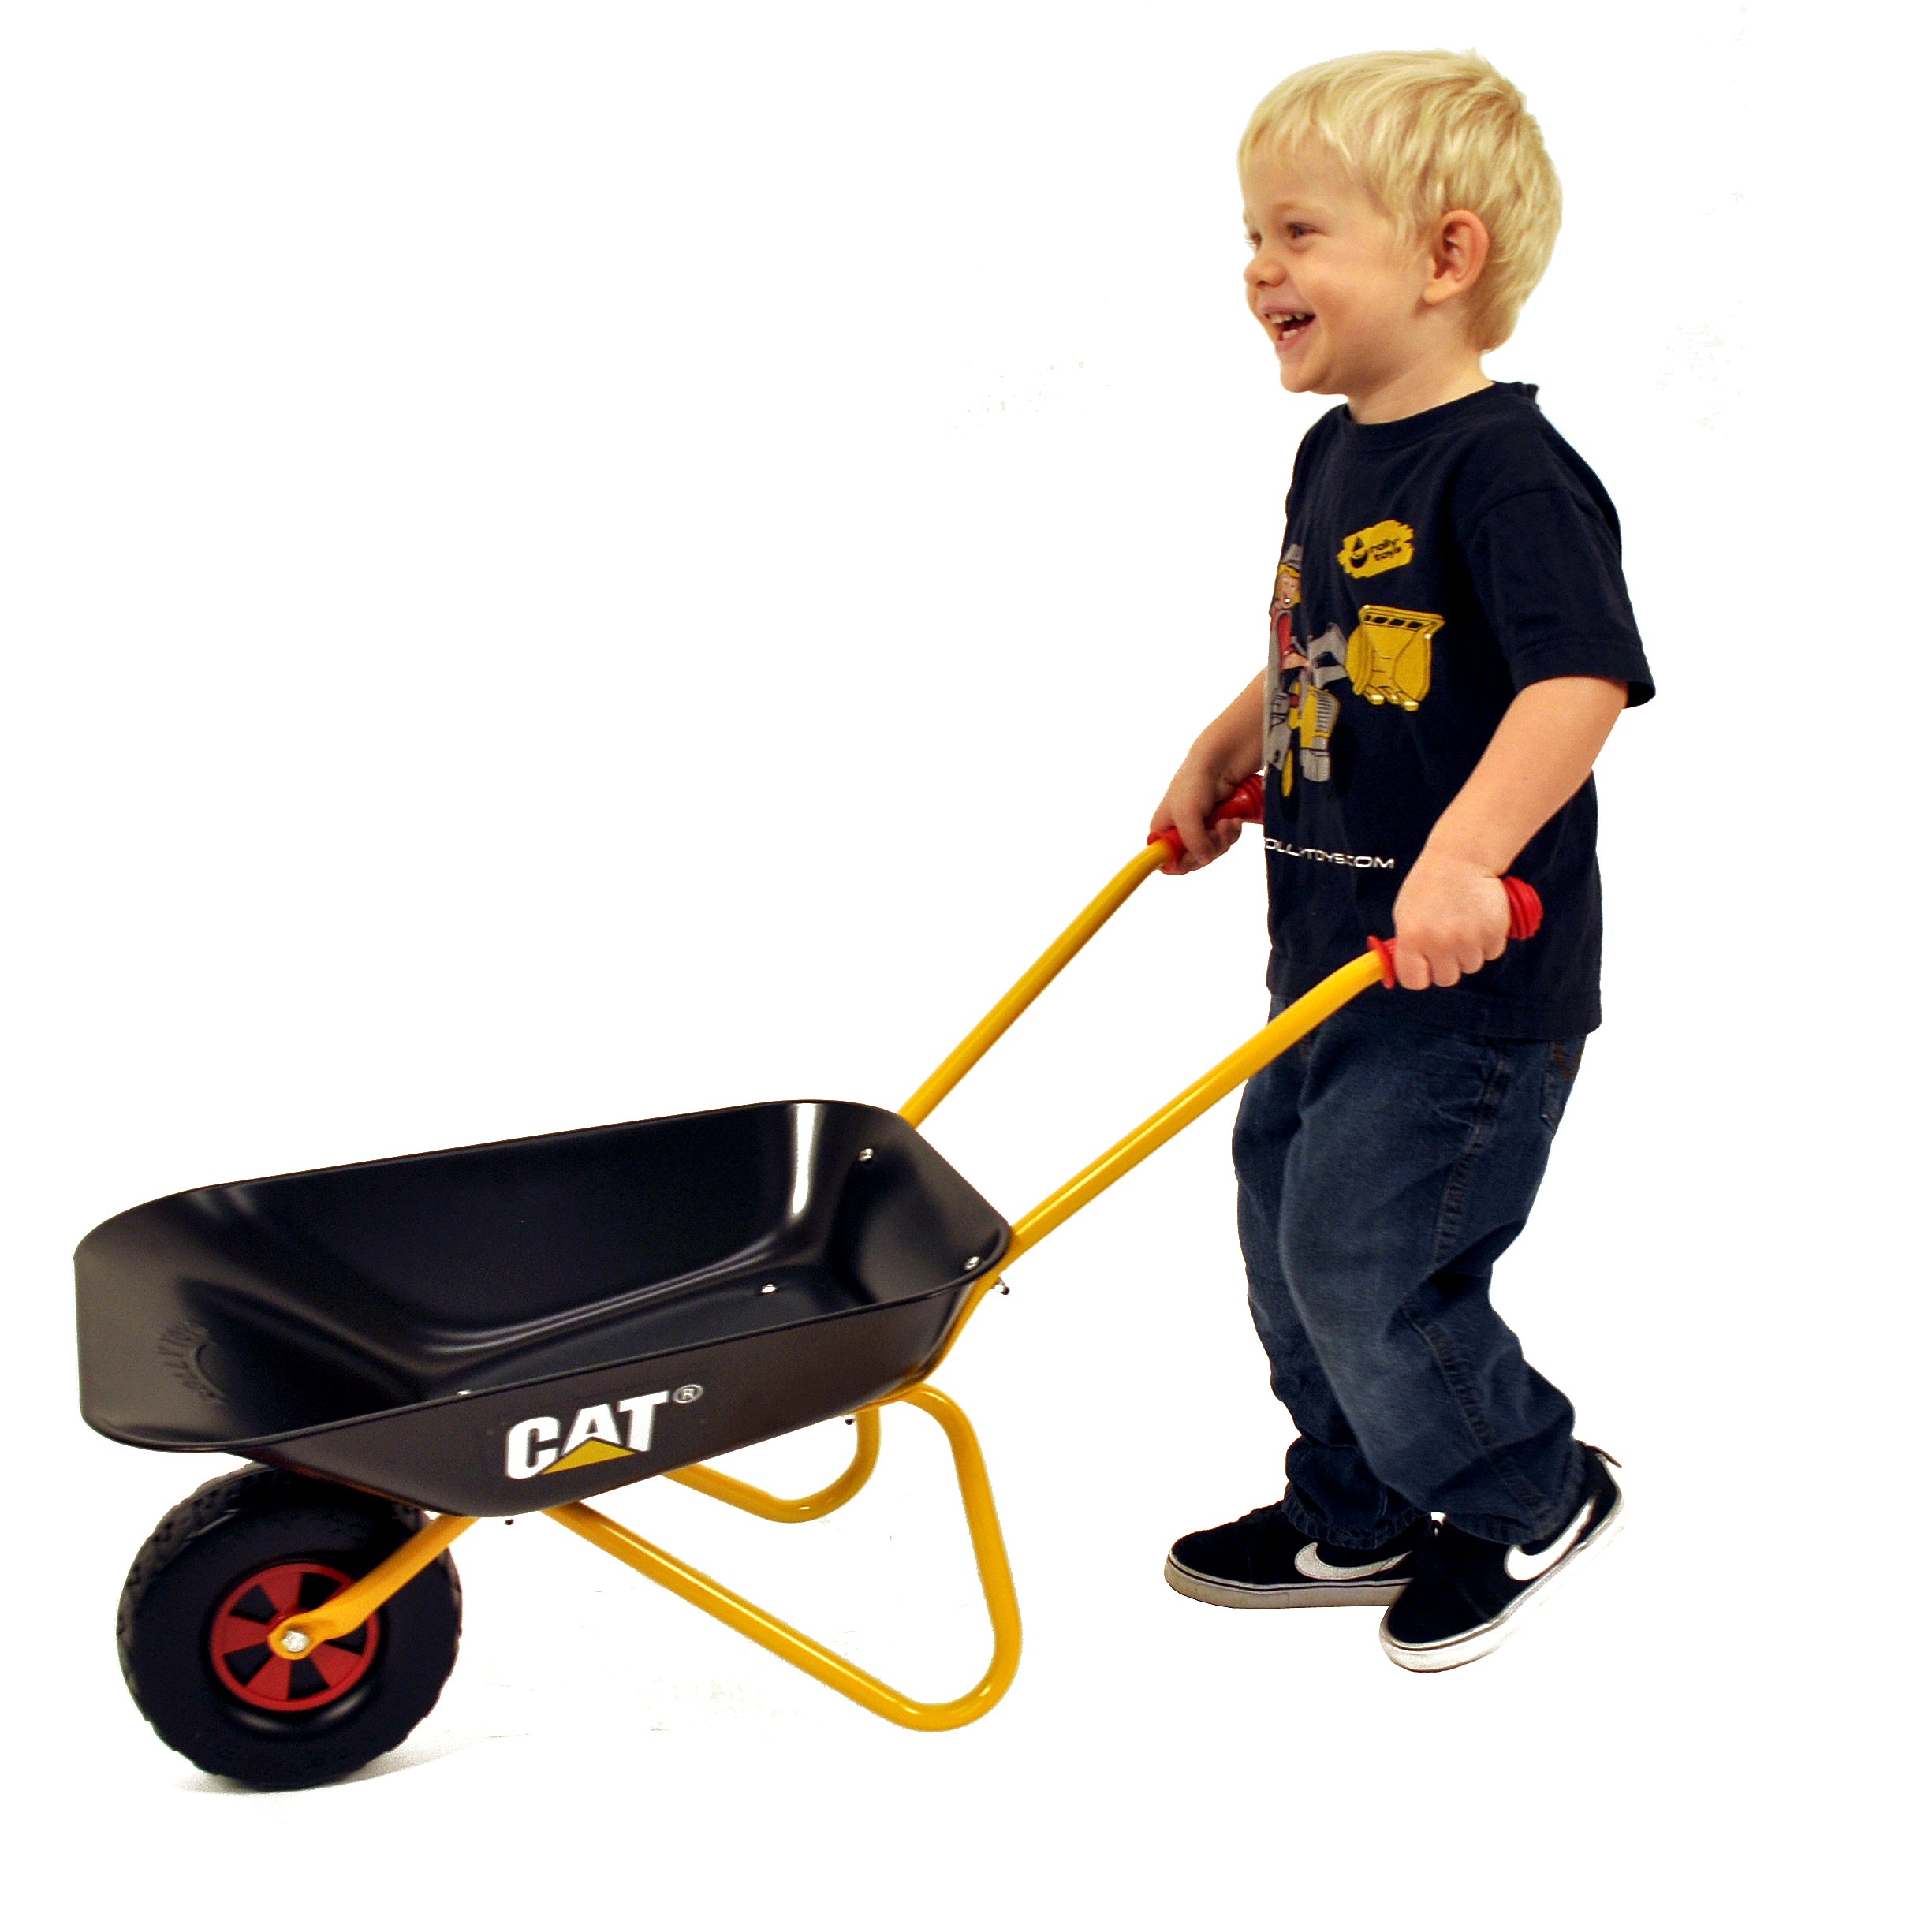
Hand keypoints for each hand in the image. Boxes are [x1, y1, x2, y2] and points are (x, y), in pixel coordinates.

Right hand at [1149, 763, 1245, 874]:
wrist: (1219, 763)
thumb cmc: (1194, 783)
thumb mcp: (1187, 815)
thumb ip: (1193, 842)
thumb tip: (1204, 860)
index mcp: (1162, 831)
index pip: (1166, 862)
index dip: (1182, 862)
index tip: (1196, 855)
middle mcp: (1178, 833)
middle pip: (1194, 860)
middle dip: (1210, 847)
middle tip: (1217, 830)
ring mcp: (1198, 830)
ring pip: (1212, 852)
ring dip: (1223, 839)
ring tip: (1228, 821)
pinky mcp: (1215, 825)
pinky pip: (1224, 842)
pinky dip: (1231, 833)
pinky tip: (1234, 821)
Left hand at [1389, 851, 1509, 989]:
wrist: (1462, 859)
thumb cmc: (1431, 884)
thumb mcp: (1405, 913)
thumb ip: (1406, 944)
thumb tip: (1407, 970)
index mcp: (1412, 937)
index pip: (1414, 981)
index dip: (1421, 975)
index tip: (1425, 968)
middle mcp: (1439, 941)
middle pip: (1446, 979)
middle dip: (1447, 964)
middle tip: (1448, 941)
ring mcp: (1468, 938)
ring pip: (1471, 966)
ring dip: (1469, 951)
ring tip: (1464, 924)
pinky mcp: (1493, 932)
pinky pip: (1492, 953)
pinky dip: (1488, 941)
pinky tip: (1479, 919)